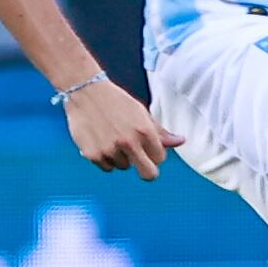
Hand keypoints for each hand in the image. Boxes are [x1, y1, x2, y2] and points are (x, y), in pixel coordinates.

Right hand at [65, 81, 181, 179]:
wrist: (86, 93)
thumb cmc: (116, 102)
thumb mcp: (142, 113)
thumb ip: (160, 132)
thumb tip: (180, 141)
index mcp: (145, 131)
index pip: (160, 158)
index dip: (156, 155)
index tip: (150, 151)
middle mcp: (128, 142)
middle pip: (148, 173)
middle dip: (148, 172)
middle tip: (143, 165)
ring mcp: (110, 150)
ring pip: (124, 167)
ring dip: (122, 158)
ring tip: (114, 140)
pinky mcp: (92, 154)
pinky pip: (106, 167)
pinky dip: (106, 159)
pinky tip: (102, 143)